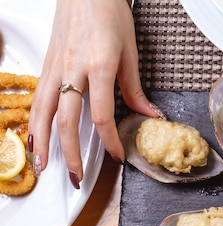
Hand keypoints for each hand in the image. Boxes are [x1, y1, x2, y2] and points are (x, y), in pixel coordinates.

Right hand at [28, 0, 162, 188]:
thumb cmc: (109, 14)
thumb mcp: (129, 52)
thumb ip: (135, 89)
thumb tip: (150, 116)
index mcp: (98, 67)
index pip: (102, 116)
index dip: (109, 141)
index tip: (118, 156)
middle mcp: (72, 70)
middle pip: (67, 121)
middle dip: (71, 153)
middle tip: (76, 176)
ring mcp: (55, 68)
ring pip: (44, 112)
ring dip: (43, 143)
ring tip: (45, 166)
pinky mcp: (46, 65)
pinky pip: (37, 99)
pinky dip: (35, 122)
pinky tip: (35, 137)